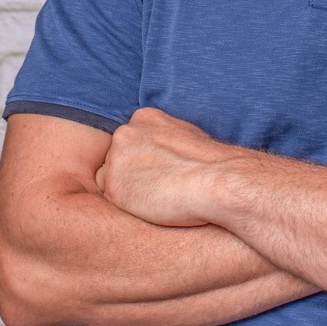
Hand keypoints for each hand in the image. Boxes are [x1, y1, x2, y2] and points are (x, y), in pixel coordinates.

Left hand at [96, 108, 227, 226]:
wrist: (216, 182)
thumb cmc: (208, 163)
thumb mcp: (185, 135)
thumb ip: (163, 138)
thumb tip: (158, 151)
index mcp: (143, 117)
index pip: (130, 142)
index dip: (146, 160)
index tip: (164, 169)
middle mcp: (124, 134)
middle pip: (116, 160)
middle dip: (132, 174)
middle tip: (161, 185)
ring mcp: (116, 160)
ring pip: (110, 181)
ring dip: (128, 191)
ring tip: (159, 196)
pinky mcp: (113, 188)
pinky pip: (111, 202)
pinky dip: (128, 208)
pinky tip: (153, 206)